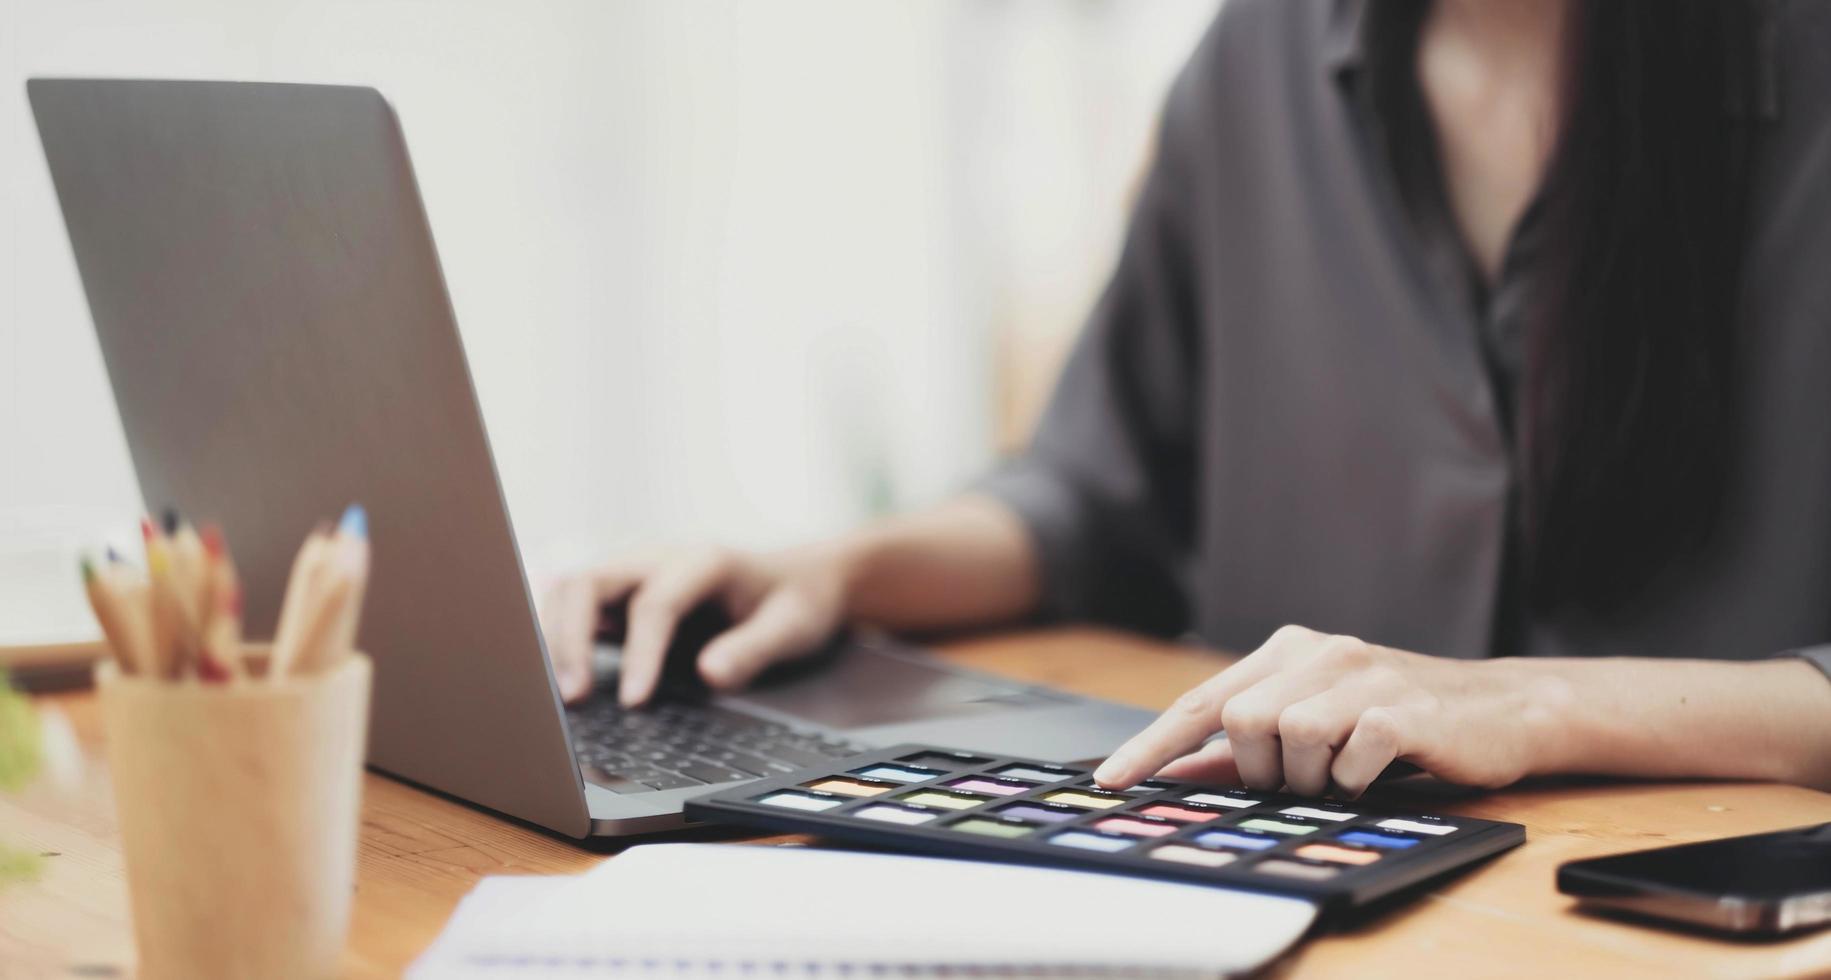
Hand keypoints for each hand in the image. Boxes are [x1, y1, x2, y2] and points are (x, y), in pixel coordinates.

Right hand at [536, 545, 850, 705]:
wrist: (801, 579)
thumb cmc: (798, 602)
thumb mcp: (794, 627)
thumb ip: (755, 649)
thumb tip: (709, 673)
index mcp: (703, 561)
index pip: (655, 603)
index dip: (641, 652)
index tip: (634, 702)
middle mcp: (660, 559)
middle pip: (591, 583)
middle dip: (571, 638)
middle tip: (572, 698)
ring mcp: (637, 573)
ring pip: (572, 590)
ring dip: (556, 637)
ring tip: (560, 694)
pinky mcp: (625, 596)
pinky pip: (577, 607)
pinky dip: (560, 637)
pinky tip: (559, 677)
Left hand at [1093, 625, 1562, 797]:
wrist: (1501, 709)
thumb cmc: (1397, 721)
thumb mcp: (1317, 725)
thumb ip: (1245, 749)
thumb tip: (1173, 776)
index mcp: (1288, 653)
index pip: (1202, 700)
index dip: (1153, 744)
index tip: (1111, 780)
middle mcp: (1319, 653)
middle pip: (1241, 720)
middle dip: (1258, 769)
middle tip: (1297, 781)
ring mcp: (1362, 675)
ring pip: (1290, 738)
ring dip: (1310, 778)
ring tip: (1343, 775)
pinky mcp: (1403, 708)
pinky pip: (1350, 759)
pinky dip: (1354, 782)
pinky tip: (1376, 772)